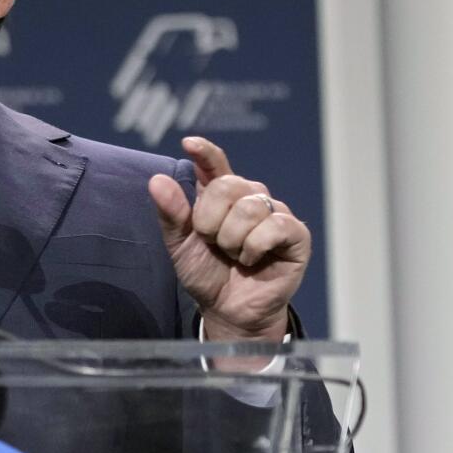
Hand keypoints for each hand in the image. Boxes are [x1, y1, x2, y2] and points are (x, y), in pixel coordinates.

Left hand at [148, 137, 309, 341]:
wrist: (227, 309)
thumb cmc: (206, 273)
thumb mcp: (180, 245)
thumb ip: (171, 213)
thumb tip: (157, 180)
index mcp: (220, 196)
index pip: (215, 164)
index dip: (205, 151)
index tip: (190, 143)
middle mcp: (250, 198)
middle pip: (228, 185)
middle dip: (210, 220)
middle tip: (213, 243)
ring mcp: (275, 214)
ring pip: (250, 207)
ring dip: (232, 239)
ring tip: (234, 255)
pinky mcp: (296, 234)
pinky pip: (274, 226)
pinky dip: (255, 247)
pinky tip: (253, 259)